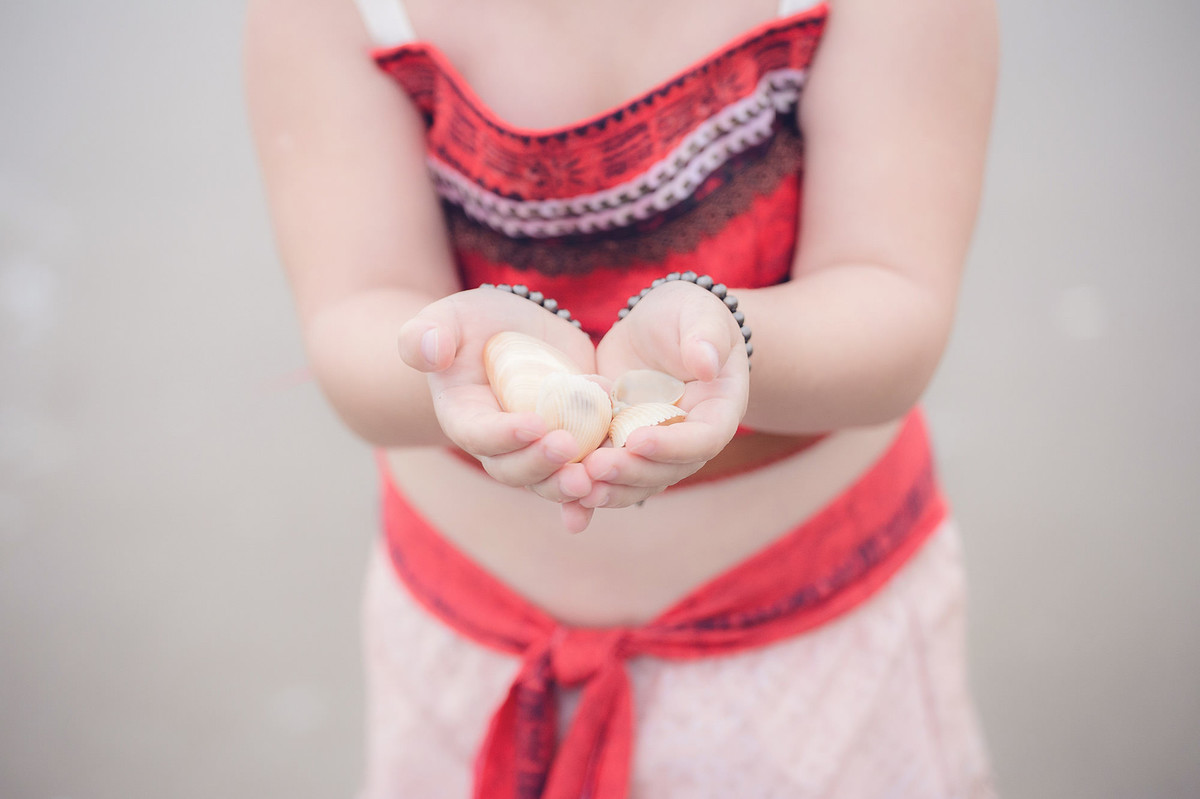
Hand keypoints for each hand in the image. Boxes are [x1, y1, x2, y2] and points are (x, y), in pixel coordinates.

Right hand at [398, 288, 599, 512]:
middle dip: (542, 465)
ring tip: (591, 481)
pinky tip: (612, 497)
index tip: (533, 424)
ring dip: (569, 487)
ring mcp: (538, 448)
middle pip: (517, 469)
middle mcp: (501, 445)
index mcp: (466, 418)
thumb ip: (425, 334)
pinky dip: (596, 490)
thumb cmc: (472, 324)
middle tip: (569, 450)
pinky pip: (583, 473)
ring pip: (551, 480)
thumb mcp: (448, 318)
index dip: (505, 434)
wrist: (514, 333)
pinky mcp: (573, 441)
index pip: (481, 435)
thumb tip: (429, 350)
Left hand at [581, 279, 749, 509]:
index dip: (673, 445)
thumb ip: (706, 338)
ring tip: (576, 487)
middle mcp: (688, 440)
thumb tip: (707, 363)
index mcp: (718, 413)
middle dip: (631, 472)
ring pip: (636, 481)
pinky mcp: (621, 447)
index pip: (702, 439)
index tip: (638, 439)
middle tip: (595, 467)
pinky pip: (610, 477)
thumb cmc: (686, 315)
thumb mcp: (699, 315)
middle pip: (666, 470)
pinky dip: (591, 493)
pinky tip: (568, 510)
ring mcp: (653, 449)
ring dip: (608, 490)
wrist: (656, 328)